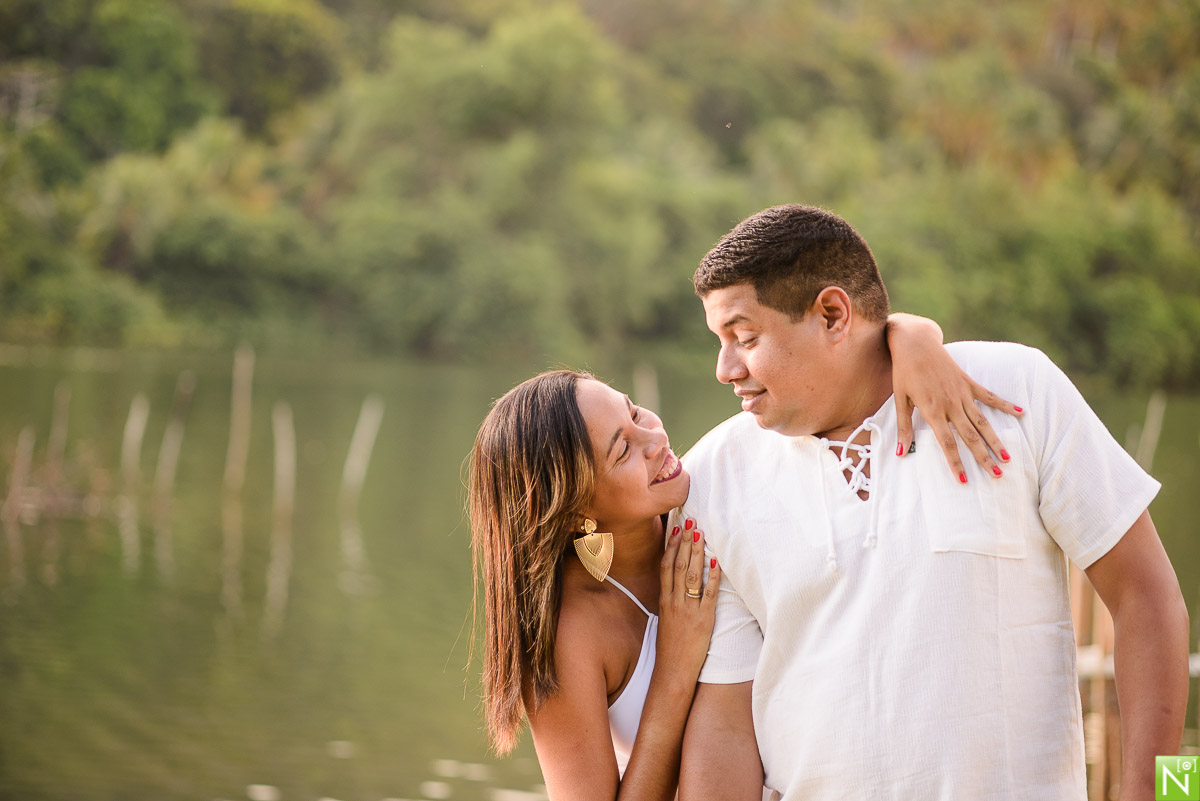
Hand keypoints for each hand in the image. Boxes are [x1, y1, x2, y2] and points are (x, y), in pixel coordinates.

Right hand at [658, 519, 719, 677]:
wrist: (672, 671)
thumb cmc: (671, 646)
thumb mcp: (665, 619)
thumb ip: (670, 600)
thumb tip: (676, 582)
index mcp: (664, 601)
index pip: (666, 566)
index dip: (671, 546)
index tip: (676, 528)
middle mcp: (675, 602)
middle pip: (679, 565)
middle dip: (686, 542)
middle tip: (692, 521)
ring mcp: (688, 610)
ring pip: (692, 575)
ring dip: (697, 552)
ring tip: (702, 534)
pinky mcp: (703, 620)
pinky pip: (708, 595)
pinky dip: (712, 578)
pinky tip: (715, 563)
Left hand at [888, 313, 1022, 479]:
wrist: (915, 343)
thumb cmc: (904, 372)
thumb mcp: (900, 400)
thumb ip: (903, 427)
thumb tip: (900, 452)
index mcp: (933, 410)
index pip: (947, 442)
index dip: (956, 462)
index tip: (964, 480)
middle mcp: (951, 404)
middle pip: (970, 436)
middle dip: (983, 457)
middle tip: (997, 474)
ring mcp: (962, 392)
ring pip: (983, 421)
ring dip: (995, 439)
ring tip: (1007, 456)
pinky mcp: (969, 382)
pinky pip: (990, 396)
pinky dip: (1006, 404)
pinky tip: (1021, 413)